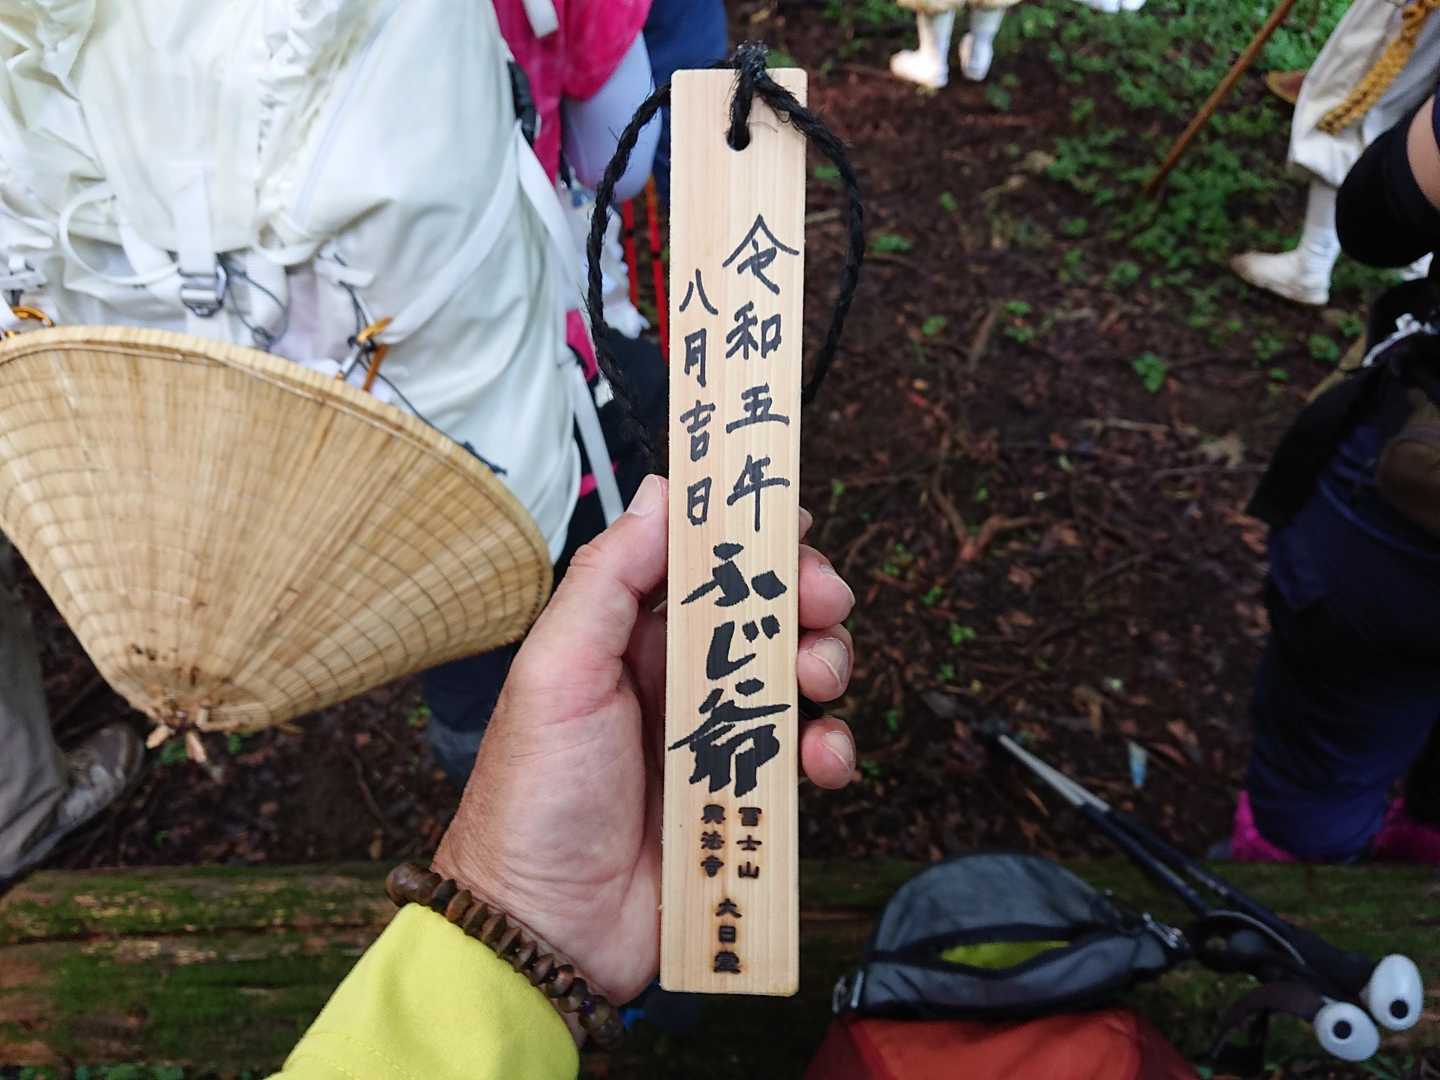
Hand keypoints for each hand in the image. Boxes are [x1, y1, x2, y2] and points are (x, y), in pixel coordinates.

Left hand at [433, 475, 856, 1010]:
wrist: (546, 930)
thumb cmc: (532, 798)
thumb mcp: (556, 672)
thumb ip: (607, 579)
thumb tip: (659, 492)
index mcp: (625, 635)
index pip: (698, 560)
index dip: (747, 533)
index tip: (788, 519)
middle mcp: (673, 675)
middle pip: (760, 610)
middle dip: (802, 595)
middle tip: (823, 601)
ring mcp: (713, 735)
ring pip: (793, 674)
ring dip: (823, 663)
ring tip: (819, 682)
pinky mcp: (743, 793)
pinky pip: (805, 754)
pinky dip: (830, 747)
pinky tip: (822, 758)